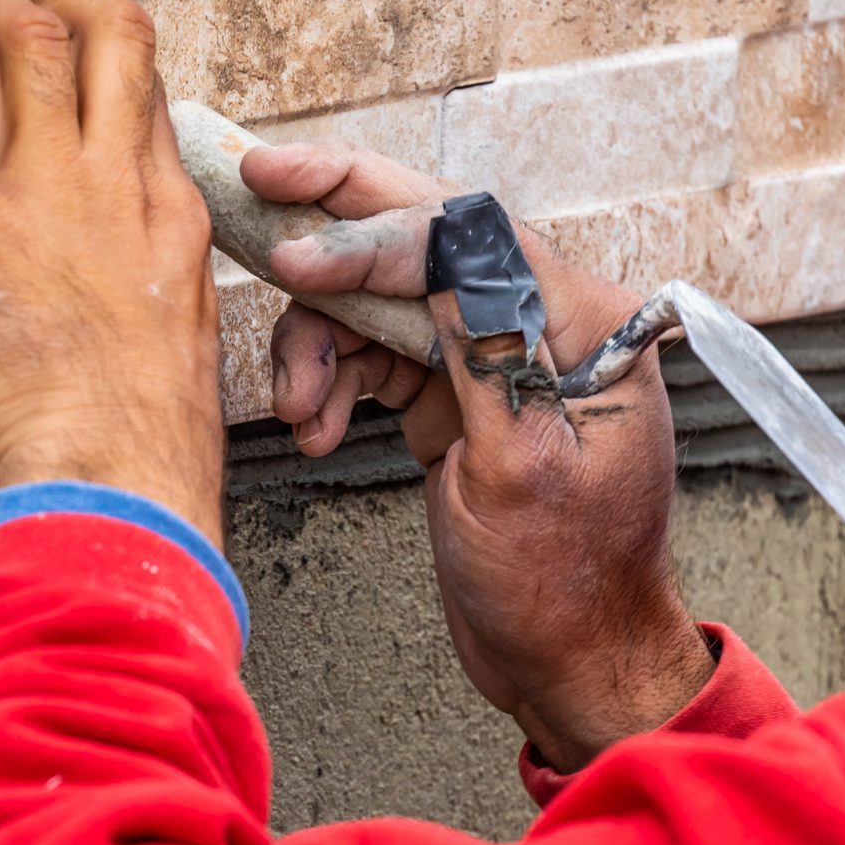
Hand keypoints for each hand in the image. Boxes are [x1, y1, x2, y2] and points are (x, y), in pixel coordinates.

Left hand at [0, 0, 227, 550]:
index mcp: (171, 223)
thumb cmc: (137, 463)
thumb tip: (64, 308)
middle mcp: (122, 189)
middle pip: (101, 42)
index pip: (143, 93)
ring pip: (28, 48)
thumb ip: (114, 307)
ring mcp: (50, 198)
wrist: (118, 496)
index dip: (110, 30)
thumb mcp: (157, 364)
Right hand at [243, 142, 712, 770]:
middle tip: (258, 183)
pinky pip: (374, 349)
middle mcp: (543, 322)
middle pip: (427, 233)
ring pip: (382, 296)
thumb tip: (447, 242)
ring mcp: (494, 354)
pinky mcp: (456, 389)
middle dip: (338, 219)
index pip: (470, 235)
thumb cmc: (563, 583)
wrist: (568, 661)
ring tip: (299, 410)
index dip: (373, 232)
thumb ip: (485, 347)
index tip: (296, 254)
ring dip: (322, 341)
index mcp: (586, 326)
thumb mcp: (520, 466)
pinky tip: (316, 425)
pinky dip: (332, 378)